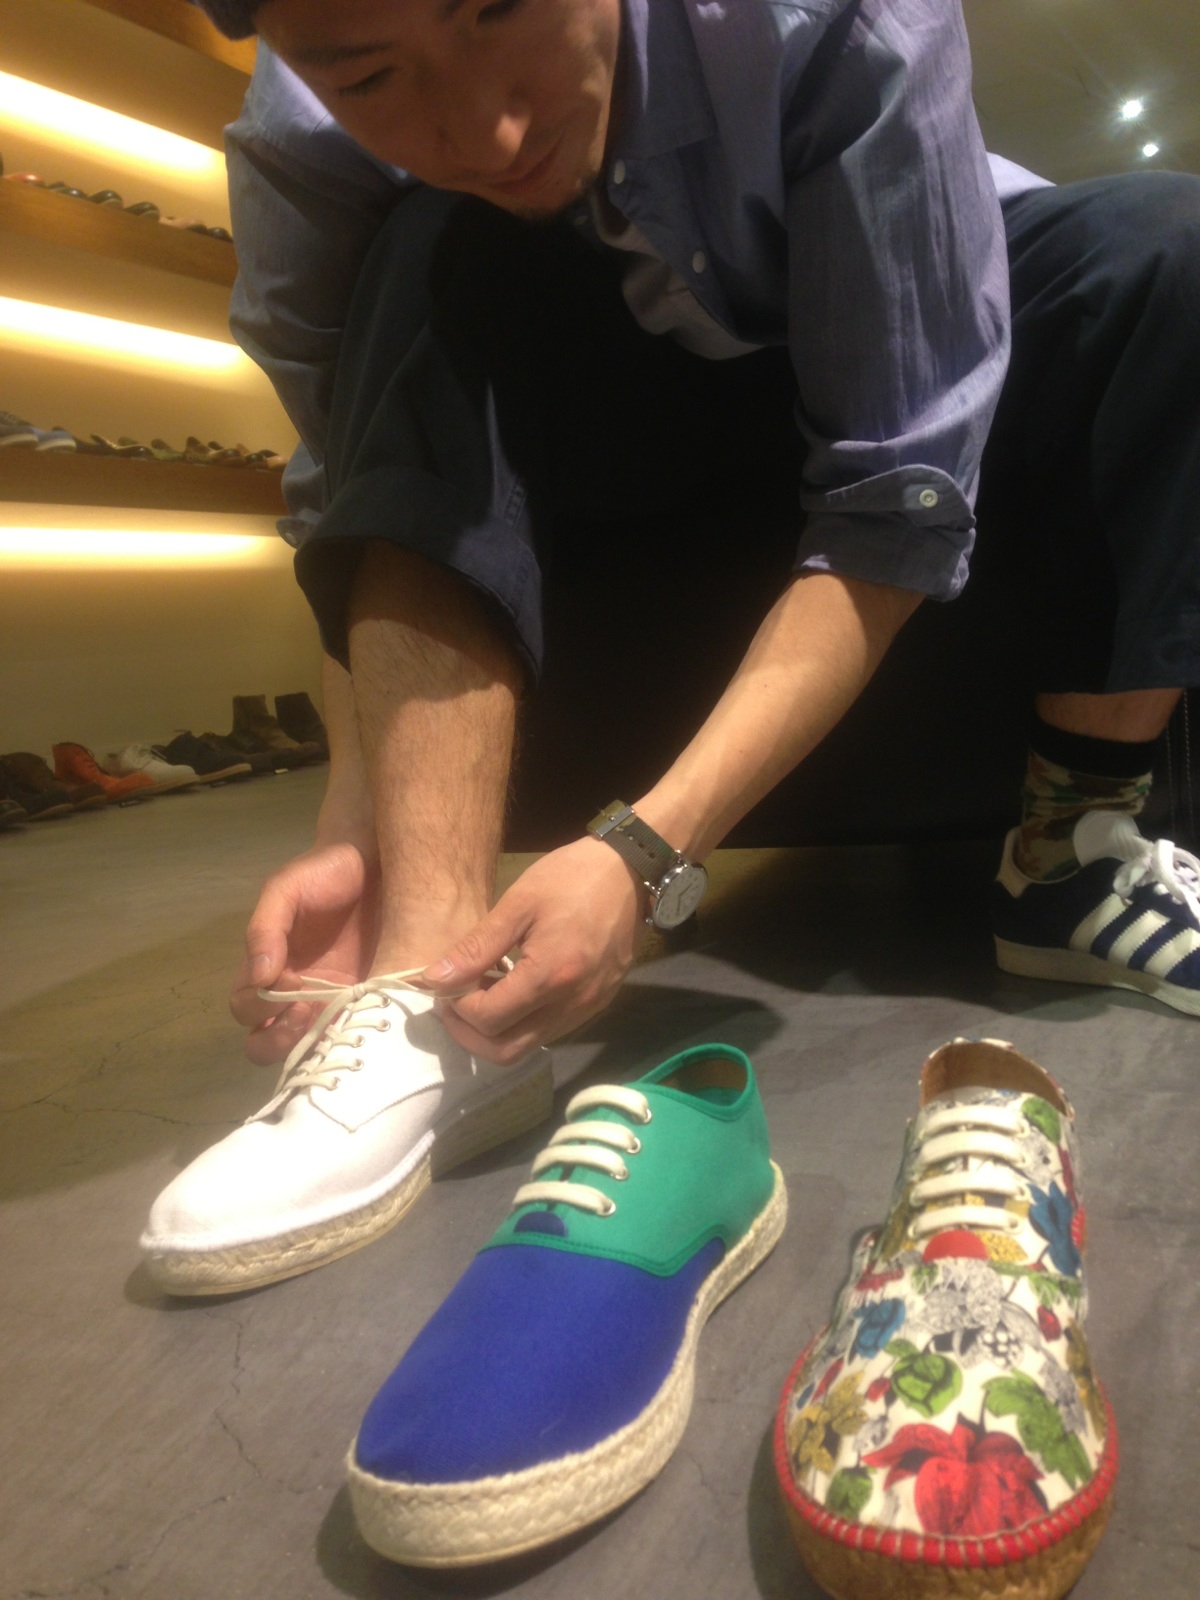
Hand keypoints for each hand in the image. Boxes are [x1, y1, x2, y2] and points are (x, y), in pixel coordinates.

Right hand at [230, 840, 380, 1065]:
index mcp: (269, 966)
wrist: (378, 861)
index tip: (286, 982)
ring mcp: (329, 1000)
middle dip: (275, 1039)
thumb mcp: (285, 890)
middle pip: (263, 1041)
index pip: (244, 1007)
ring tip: (332, 1014)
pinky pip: (347, 1034)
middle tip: (304, 1010)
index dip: (258, 1006)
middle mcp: (294, 991)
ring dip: (308, 1044)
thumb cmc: (324, 873)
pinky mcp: (366, 1001)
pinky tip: (361, 1020)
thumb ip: (265, 928)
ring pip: (303, 1048)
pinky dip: (347, 1039)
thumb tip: (259, 975)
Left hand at [422, 837, 645, 1061]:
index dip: (457, 1007)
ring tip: (484, 992)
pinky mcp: (599, 1004)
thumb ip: (476, 948)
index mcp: (551, 976)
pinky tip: (514, 988)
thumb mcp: (518, 903)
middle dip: (470, 1034)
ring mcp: (589, 1008)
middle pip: (506, 1052)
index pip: (488, 1019)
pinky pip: (551, 1030)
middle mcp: (572, 1004)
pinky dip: (524, 1021)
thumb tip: (435, 979)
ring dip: (498, 1030)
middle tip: (455, 1003)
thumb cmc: (572, 877)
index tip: (447, 982)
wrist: (631, 870)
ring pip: (529, 1046)